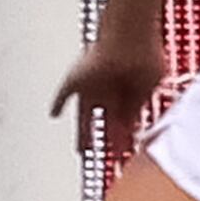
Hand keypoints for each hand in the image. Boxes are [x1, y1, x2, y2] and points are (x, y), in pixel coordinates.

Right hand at [53, 24, 168, 163]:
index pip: (85, 120)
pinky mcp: (146, 90)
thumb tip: (52, 114)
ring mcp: (127, 93)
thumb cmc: (99, 56)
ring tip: (121, 158)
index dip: (84, 135)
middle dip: (103, 141)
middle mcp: (108, 93)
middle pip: (105, 124)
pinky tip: (139, 140)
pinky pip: (144, 113)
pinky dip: (141, 128)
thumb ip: (61, 98)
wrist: (128, 42)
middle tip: (103, 158)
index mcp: (90, 90)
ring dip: (122, 140)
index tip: (82, 150)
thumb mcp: (72, 80)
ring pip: (124, 123)